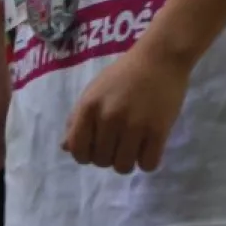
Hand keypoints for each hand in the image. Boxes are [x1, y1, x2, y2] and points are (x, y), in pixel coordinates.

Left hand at [62, 44, 190, 173]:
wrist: (159, 58)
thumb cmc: (124, 74)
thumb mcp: (93, 91)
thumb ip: (77, 118)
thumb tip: (66, 147)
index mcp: (89, 107)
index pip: (77, 149)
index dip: (85, 155)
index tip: (95, 149)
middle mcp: (109, 117)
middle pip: (101, 161)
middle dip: (108, 156)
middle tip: (118, 142)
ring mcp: (134, 125)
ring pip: (123, 167)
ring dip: (127, 161)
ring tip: (133, 145)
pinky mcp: (158, 131)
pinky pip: (148, 165)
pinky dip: (147, 161)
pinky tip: (148, 147)